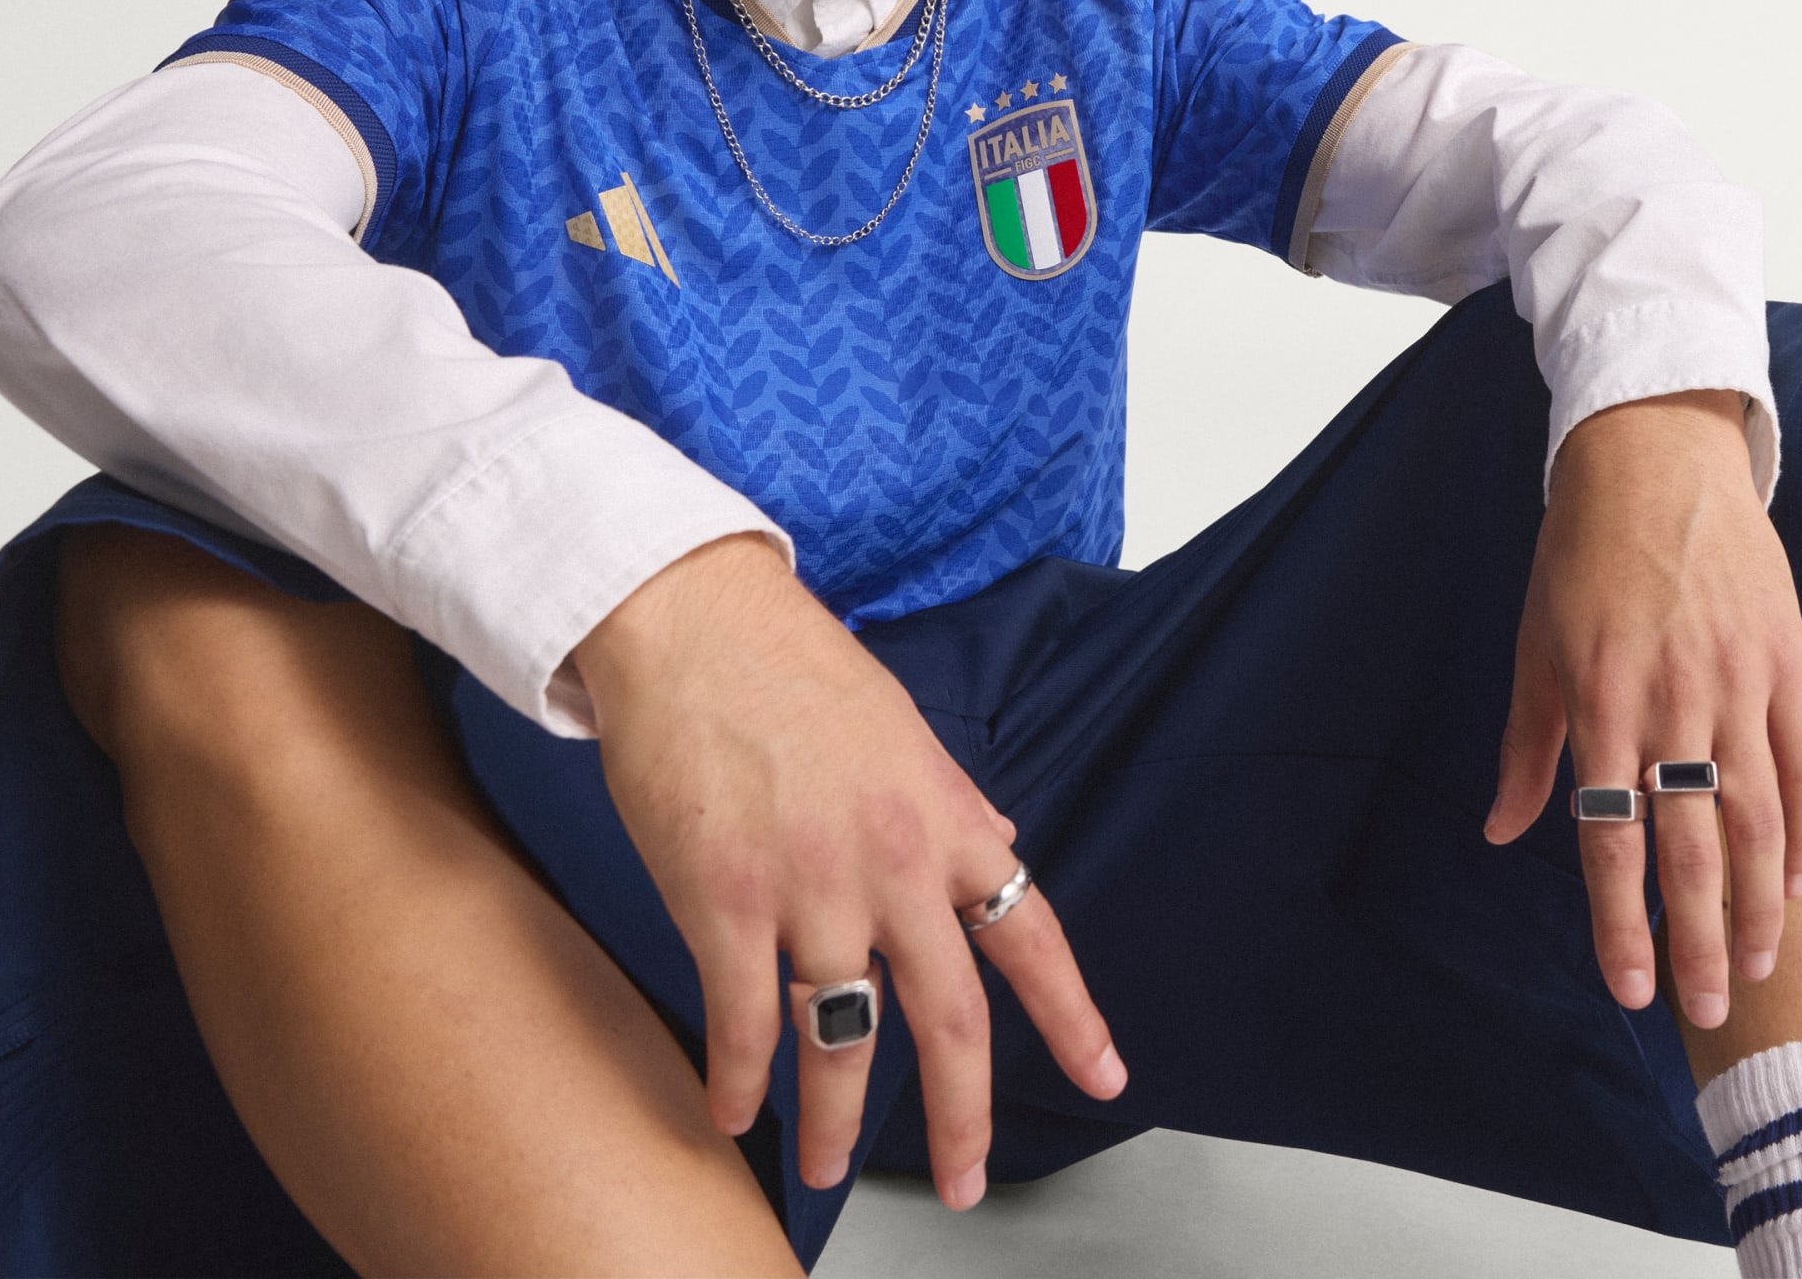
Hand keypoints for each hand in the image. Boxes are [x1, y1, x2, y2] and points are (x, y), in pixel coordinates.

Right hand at [570, 534, 1126, 1207]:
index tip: (1106, 1077)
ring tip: (826, 1166)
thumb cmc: (792, 664)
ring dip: (834, 1121)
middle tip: (965, 1180)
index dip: (1074, 1016)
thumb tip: (1000, 837)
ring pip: (841, 1039)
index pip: (1030, 934)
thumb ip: (953, 799)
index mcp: (945, 818)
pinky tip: (734, 1109)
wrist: (694, 620)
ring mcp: (809, 886)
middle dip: (963, 1115)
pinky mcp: (723, 898)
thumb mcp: (901, 727)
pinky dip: (741, 1082)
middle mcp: (893, 863)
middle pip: (949, 1018)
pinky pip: (743, 1022)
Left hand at [1482, 391, 1801, 1029]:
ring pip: (1758, 821)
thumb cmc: (1577, 557)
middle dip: (1696, 939)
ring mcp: (1738, 685)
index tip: (1627, 988)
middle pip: (1691, 847)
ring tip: (1754, 964)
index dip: (1619, 920)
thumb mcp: (1533, 646)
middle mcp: (1672, 703)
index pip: (1610, 836)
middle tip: (1706, 1009)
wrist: (1653, 465)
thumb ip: (1527, 747)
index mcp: (1599, 701)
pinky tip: (1793, 882)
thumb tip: (1503, 833)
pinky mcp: (1785, 664)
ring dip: (1758, 904)